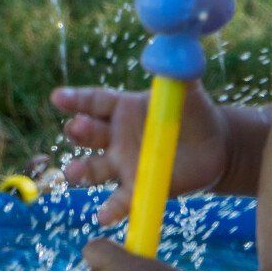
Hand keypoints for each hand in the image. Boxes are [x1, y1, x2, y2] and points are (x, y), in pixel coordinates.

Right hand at [51, 83, 228, 224]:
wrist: (214, 148)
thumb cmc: (194, 113)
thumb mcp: (187, 91)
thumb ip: (177, 73)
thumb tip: (173, 55)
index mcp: (121, 108)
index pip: (93, 101)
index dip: (75, 99)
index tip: (58, 98)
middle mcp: (114, 137)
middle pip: (89, 133)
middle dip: (80, 131)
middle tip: (75, 129)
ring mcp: (122, 165)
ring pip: (94, 168)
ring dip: (81, 170)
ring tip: (73, 173)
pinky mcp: (136, 189)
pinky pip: (119, 200)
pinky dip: (111, 209)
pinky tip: (103, 215)